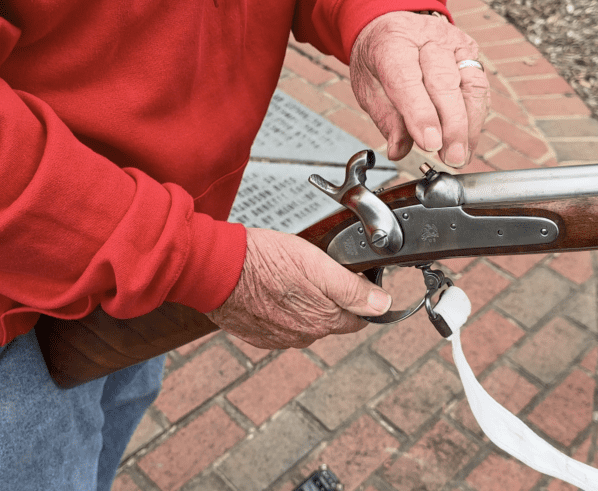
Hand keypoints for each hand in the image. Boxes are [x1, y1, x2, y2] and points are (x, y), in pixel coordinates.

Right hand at [205, 228, 391, 348]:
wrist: (215, 269)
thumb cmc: (263, 260)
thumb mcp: (316, 264)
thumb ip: (352, 288)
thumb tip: (382, 305)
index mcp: (323, 321)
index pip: (359, 317)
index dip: (359, 295)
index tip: (348, 276)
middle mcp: (303, 336)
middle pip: (333, 319)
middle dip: (330, 298)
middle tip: (313, 270)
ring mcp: (278, 338)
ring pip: (306, 322)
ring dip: (304, 304)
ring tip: (289, 276)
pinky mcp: (257, 335)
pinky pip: (280, 324)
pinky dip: (280, 309)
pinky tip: (271, 288)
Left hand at [350, 11, 489, 166]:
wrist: (392, 24)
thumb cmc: (379, 58)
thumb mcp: (369, 87)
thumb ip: (386, 119)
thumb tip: (399, 151)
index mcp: (393, 43)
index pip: (408, 81)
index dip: (421, 115)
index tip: (430, 144)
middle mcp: (427, 37)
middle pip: (445, 83)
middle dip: (452, 126)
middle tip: (452, 158)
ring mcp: (453, 42)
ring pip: (470, 85)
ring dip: (469, 125)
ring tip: (462, 155)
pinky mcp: (471, 51)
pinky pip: (479, 87)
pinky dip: (476, 117)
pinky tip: (469, 140)